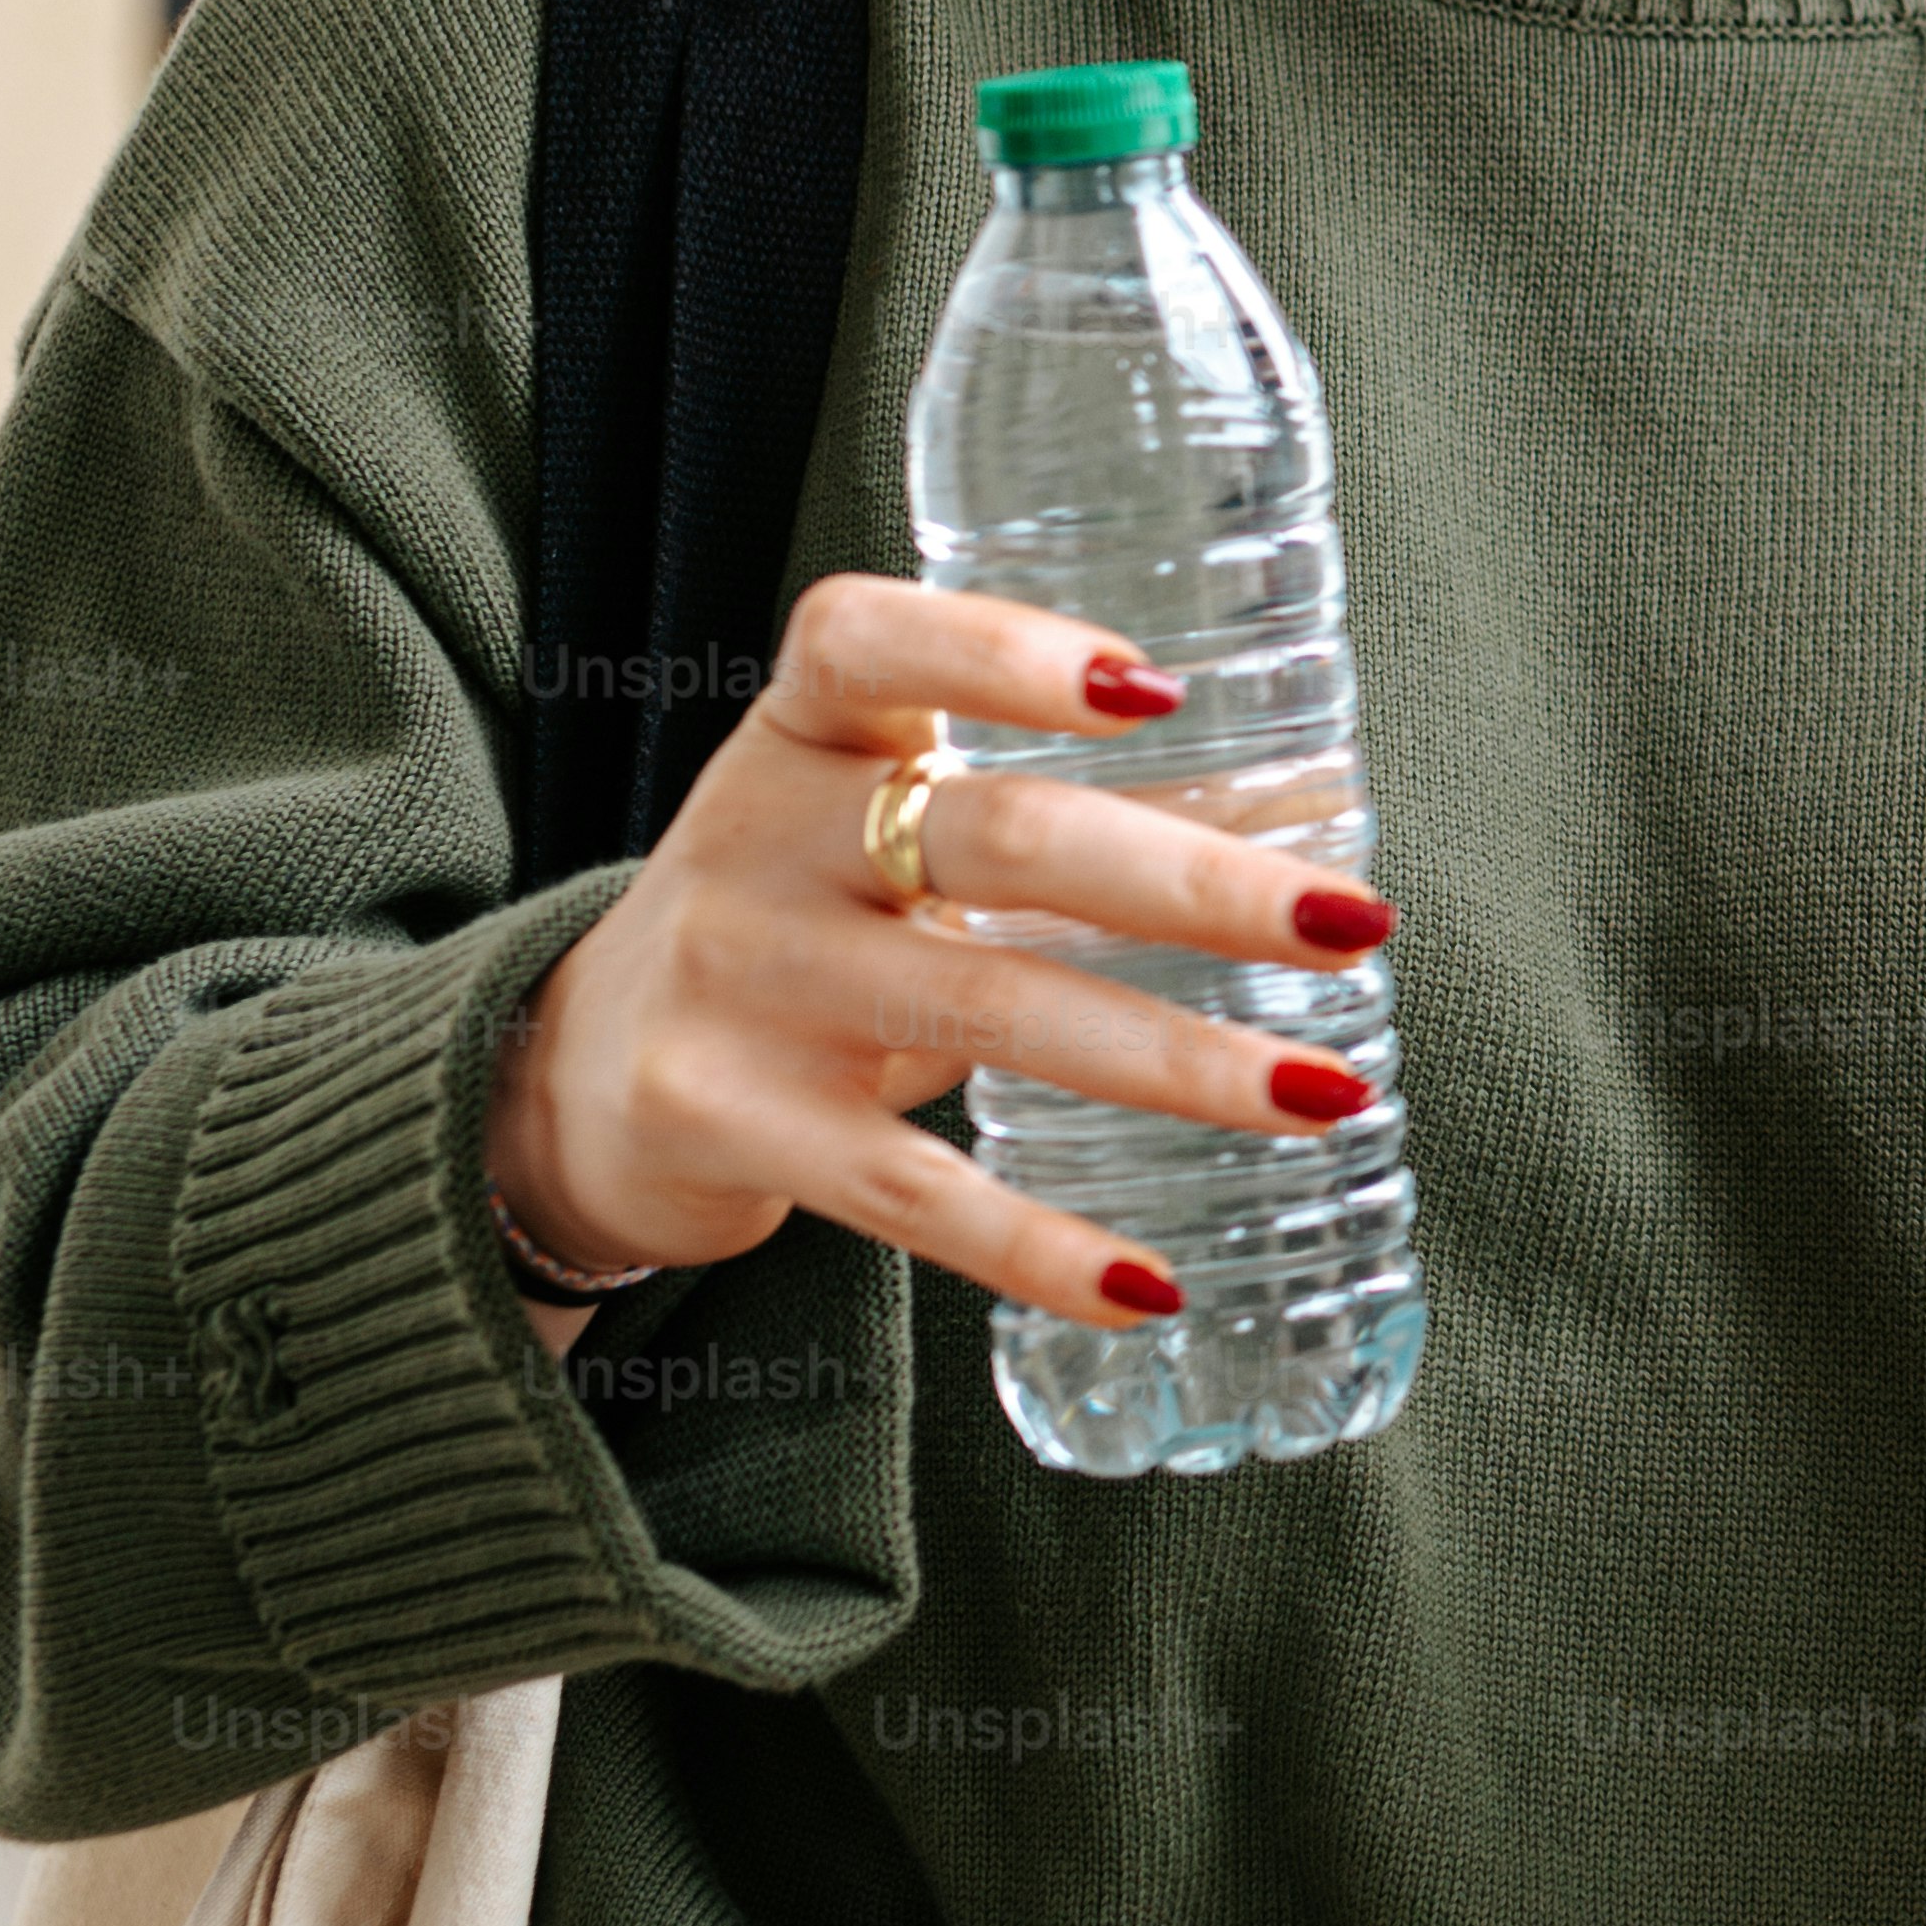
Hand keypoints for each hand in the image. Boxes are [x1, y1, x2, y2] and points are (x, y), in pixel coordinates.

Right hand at [486, 575, 1394, 1338]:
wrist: (569, 1075)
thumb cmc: (795, 913)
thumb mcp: (877, 826)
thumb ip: (1055, 812)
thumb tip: (1310, 806)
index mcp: (802, 734)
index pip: (868, 640)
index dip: (1003, 651)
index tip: (1158, 687)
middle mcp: (760, 841)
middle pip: (1000, 840)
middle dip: (1194, 882)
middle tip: (1355, 922)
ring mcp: (736, 985)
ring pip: (988, 1013)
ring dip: (1178, 1061)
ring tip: (1328, 1095)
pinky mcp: (729, 1125)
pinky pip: (911, 1193)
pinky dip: (1041, 1245)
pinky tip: (1156, 1285)